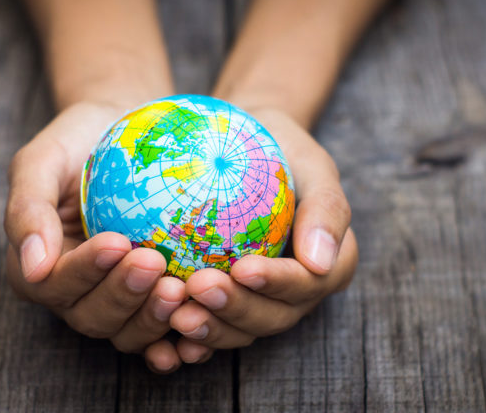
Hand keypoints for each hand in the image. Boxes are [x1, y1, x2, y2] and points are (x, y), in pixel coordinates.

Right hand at [4, 101, 187, 372]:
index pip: (56, 283)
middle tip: (155, 263)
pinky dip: (182, 333)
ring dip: (153, 318)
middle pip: (93, 316)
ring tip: (181, 289)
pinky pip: (165, 330)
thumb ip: (27, 209)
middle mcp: (75, 296)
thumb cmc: (79, 141)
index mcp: (39, 270)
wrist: (127, 130)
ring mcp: (117, 305)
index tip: (118, 242)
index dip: (86, 270)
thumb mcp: (43, 161)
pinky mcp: (153, 304)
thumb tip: (32, 269)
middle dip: (123, 295)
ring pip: (128, 332)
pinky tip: (204, 318)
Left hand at [169, 107, 357, 361]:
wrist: (243, 150)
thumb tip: (320, 263)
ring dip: (208, 328)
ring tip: (175, 313)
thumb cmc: (282, 151)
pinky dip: (186, 335)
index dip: (277, 283)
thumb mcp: (313, 165)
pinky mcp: (222, 307)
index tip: (242, 268)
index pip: (306, 284)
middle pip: (270, 317)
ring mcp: (258, 306)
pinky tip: (159, 333)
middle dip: (235, 309)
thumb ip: (326, 209)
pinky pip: (206, 326)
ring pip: (237, 331)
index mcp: (327, 268)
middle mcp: (294, 296)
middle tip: (197, 288)